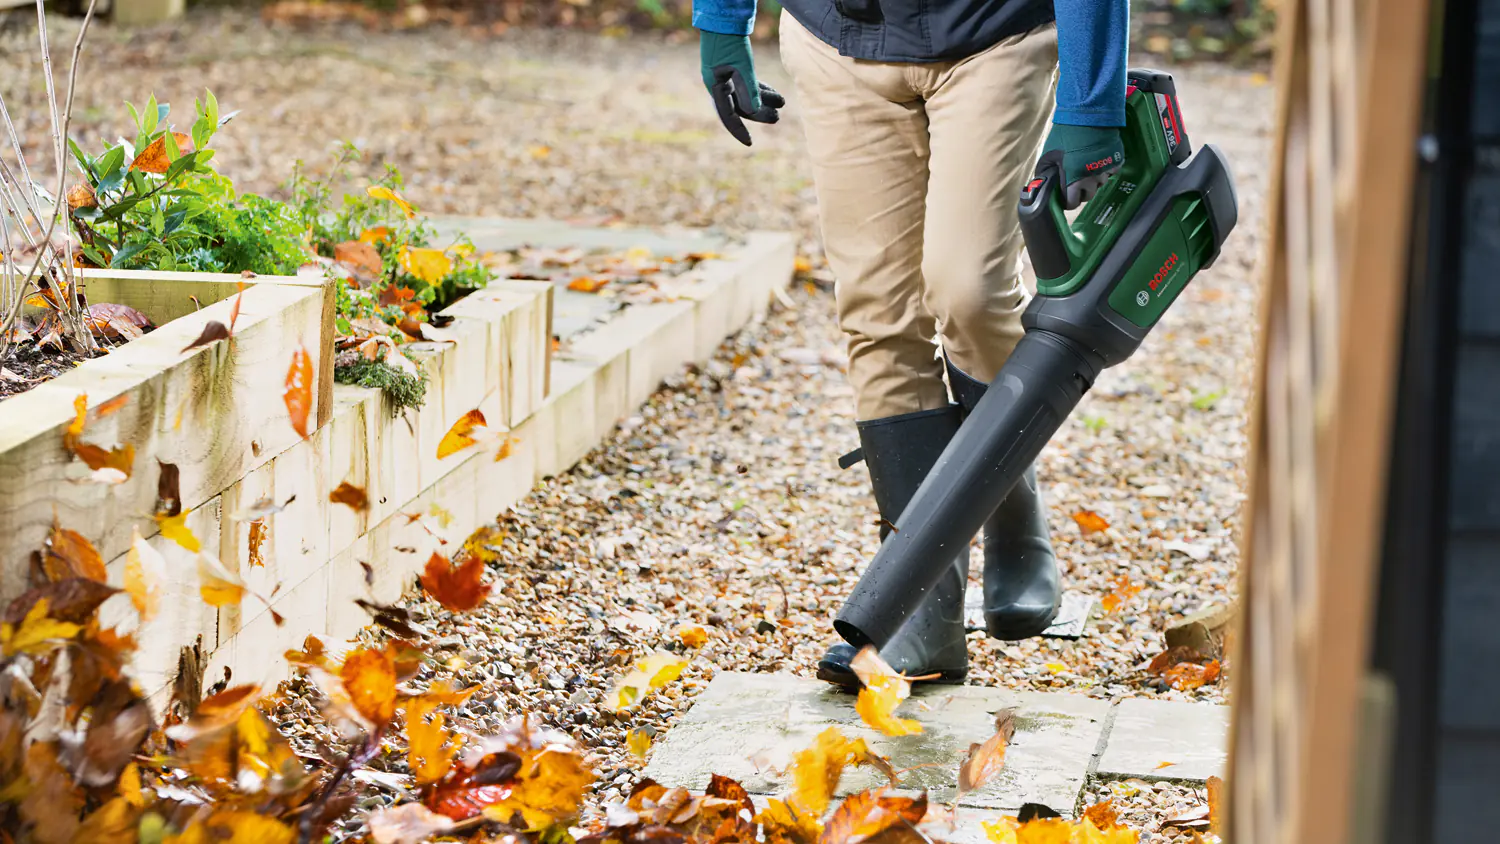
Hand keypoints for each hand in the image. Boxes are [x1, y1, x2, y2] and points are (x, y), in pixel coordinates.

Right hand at [700, 31, 784, 145]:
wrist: (724, 21)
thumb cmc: (730, 43)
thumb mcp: (741, 67)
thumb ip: (748, 89)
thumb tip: (755, 111)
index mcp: (716, 87)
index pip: (728, 115)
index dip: (739, 130)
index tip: (750, 143)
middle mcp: (719, 84)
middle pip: (740, 106)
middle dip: (759, 113)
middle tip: (777, 119)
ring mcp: (725, 76)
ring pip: (746, 95)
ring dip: (763, 100)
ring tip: (782, 104)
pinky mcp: (733, 68)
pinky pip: (747, 84)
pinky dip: (760, 89)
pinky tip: (774, 93)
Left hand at [1040, 124, 1123, 209]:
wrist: (1089, 115)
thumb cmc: (1065, 136)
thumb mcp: (1048, 155)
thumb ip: (1047, 173)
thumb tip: (1044, 184)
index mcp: (1074, 182)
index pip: (1072, 204)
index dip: (1067, 201)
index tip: (1065, 195)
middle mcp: (1092, 181)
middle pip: (1087, 195)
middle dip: (1081, 191)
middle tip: (1075, 180)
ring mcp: (1106, 171)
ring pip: (1100, 184)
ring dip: (1093, 180)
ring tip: (1087, 166)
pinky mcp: (1117, 161)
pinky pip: (1111, 171)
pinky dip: (1105, 168)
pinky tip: (1098, 159)